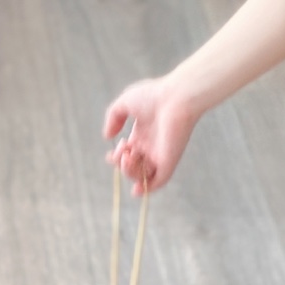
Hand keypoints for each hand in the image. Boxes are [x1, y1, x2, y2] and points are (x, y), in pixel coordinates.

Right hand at [103, 77, 196, 193]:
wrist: (176, 97)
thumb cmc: (153, 96)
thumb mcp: (124, 103)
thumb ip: (113, 118)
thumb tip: (107, 136)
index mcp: (142, 133)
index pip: (128, 153)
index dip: (117, 158)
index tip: (112, 153)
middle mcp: (151, 146)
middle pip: (133, 166)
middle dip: (121, 165)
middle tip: (122, 151)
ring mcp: (161, 154)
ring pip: (143, 175)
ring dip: (129, 172)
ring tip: (128, 156)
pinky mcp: (169, 161)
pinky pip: (159, 181)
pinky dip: (148, 188)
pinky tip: (137, 189)